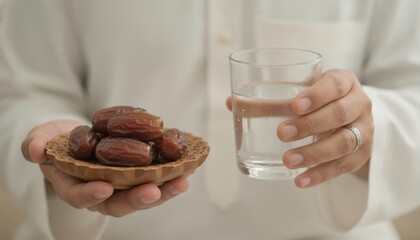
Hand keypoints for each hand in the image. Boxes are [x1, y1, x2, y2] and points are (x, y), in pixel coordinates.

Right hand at [21, 120, 188, 216]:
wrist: (78, 136)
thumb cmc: (58, 140)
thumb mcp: (42, 139)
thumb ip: (35, 144)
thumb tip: (33, 149)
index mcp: (75, 187)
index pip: (81, 196)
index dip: (91, 194)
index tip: (103, 187)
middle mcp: (103, 191)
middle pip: (121, 202)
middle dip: (138, 198)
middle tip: (154, 191)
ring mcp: (124, 184)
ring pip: (144, 193)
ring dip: (164, 189)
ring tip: (182, 180)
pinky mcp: (141, 174)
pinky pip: (158, 177)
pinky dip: (174, 172)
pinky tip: (190, 165)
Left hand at [277, 69, 372, 187]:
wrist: (349, 116)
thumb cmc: (320, 101)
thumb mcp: (301, 94)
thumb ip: (270, 100)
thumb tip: (232, 103)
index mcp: (344, 81)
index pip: (335, 85)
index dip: (317, 95)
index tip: (295, 106)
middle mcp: (359, 104)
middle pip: (340, 114)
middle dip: (310, 125)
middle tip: (282, 134)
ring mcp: (364, 129)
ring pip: (345, 142)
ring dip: (315, 153)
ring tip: (288, 160)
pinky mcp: (362, 154)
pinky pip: (344, 166)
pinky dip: (321, 174)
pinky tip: (301, 180)